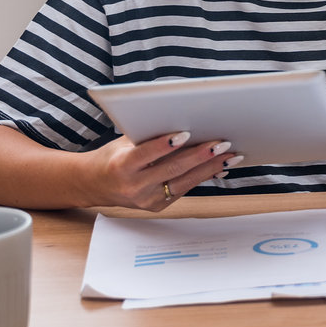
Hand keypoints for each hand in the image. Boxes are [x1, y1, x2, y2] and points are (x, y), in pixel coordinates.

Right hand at [82, 131, 240, 210]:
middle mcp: (135, 186)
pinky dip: (203, 176)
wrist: (94, 185)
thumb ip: (148, 136)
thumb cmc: (112, 157)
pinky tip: (220, 166)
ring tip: (231, 155)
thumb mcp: (122, 143)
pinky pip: (185, 189)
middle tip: (222, 144)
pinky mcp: (158, 206)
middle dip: (200, 156)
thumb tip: (183, 121)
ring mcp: (147, 199)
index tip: (186, 133)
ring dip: (210, 167)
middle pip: (172, 170)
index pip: (146, 154)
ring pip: (184, 182)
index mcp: (121, 166)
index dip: (166, 145)